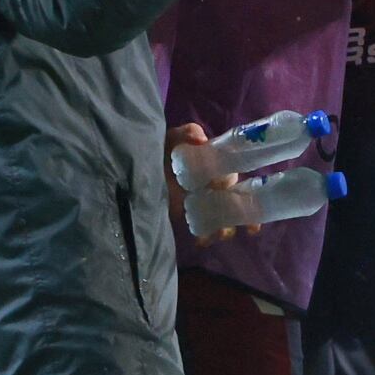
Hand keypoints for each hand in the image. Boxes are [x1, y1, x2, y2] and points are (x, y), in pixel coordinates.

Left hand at [166, 123, 249, 242]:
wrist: (137, 169)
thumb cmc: (161, 151)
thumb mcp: (173, 138)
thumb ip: (187, 133)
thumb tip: (202, 140)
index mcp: (215, 166)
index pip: (233, 176)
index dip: (237, 186)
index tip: (232, 192)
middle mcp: (213, 185)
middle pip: (233, 201)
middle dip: (237, 212)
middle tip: (230, 218)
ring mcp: (202, 203)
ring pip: (224, 218)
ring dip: (227, 227)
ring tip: (220, 233)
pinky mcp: (191, 217)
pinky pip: (206, 230)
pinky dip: (207, 237)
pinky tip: (202, 241)